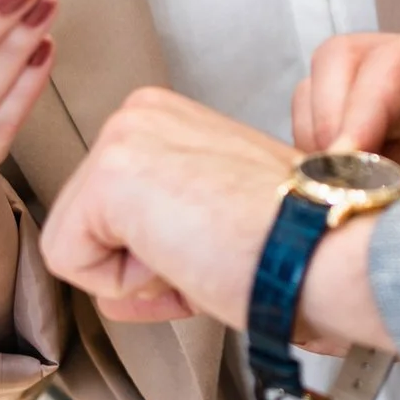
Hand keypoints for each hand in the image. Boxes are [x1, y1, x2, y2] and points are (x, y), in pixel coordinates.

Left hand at [40, 88, 310, 328]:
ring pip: (78, 248)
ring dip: (141, 277)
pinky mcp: (110, 175)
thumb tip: (127, 271)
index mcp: (164, 117)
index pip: (112, 213)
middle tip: (210, 256)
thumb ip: (167, 218)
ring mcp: (122, 137)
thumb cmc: (294, 240)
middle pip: (86, 228)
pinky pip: (74, 265)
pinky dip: (129, 287)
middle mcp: (137, 112)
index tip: (215, 248)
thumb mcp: (215, 211)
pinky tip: (186, 258)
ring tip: (202, 255)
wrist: (324, 248)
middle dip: (142, 266)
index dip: (158, 257)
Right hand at [295, 7, 399, 189]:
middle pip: (343, 61)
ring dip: (324, 143)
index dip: (361, 108)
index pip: (394, 59)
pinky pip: (337, 133)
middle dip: (331, 119)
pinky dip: (332, 165)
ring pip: (327, 91)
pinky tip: (353, 200)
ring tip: (348, 196)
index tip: (348, 161)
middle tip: (340, 184)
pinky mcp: (392, 128)